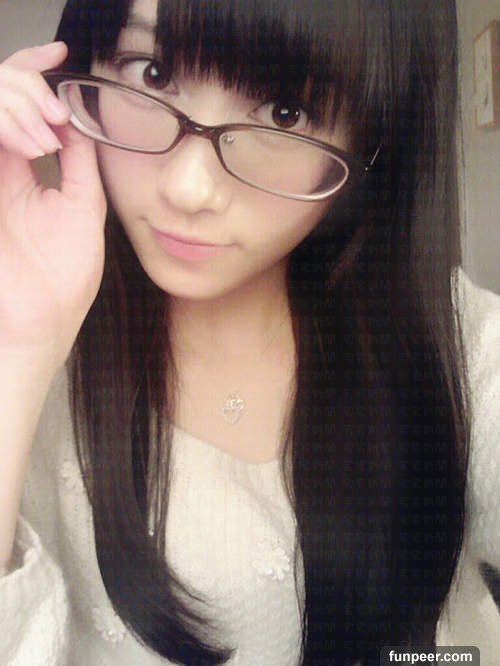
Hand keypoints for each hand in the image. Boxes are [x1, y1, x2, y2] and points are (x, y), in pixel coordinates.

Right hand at [0, 42, 105, 373]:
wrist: (37, 323)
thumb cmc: (62, 279)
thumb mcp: (84, 211)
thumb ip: (79, 164)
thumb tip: (80, 122)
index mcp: (26, 175)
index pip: (23, 110)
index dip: (35, 78)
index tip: (60, 56)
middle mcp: (0, 171)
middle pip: (1, 100)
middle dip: (25, 86)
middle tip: (52, 107)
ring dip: (13, 104)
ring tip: (43, 134)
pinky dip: (3, 123)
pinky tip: (28, 142)